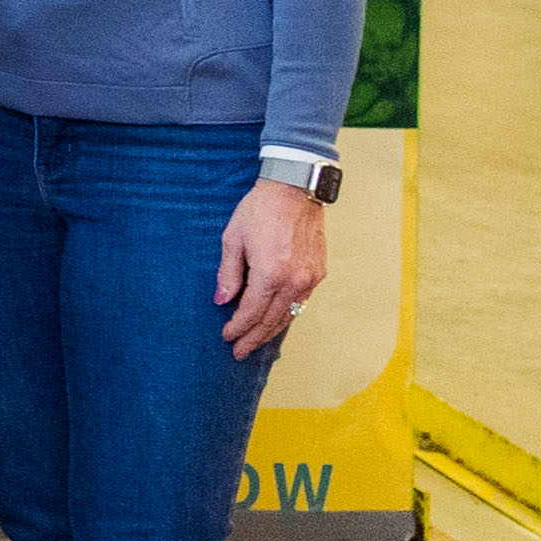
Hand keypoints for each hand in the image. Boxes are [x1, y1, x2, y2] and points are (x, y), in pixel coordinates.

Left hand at [216, 177, 328, 358]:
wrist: (295, 188)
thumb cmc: (260, 209)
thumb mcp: (233, 239)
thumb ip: (228, 274)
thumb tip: (221, 301)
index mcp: (270, 274)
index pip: (251, 312)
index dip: (237, 328)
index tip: (227, 337)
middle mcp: (294, 282)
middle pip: (271, 321)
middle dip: (253, 338)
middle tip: (239, 352)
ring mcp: (310, 279)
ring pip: (289, 315)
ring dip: (271, 331)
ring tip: (255, 342)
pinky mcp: (319, 273)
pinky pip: (301, 302)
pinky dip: (287, 315)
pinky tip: (276, 320)